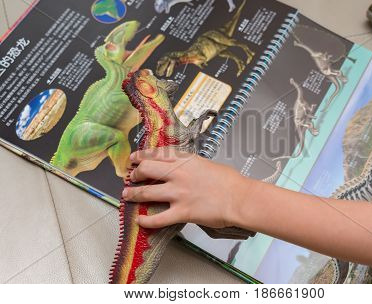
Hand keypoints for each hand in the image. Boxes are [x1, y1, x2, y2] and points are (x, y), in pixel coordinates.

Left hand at [122, 147, 251, 228]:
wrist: (239, 198)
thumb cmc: (229, 181)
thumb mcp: (207, 164)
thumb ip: (191, 165)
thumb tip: (183, 168)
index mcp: (185, 160)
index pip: (157, 154)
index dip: (141, 155)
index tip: (134, 158)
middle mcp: (178, 174)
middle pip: (146, 169)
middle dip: (135, 173)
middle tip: (131, 176)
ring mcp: (178, 193)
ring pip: (147, 192)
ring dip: (134, 194)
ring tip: (127, 195)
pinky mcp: (182, 212)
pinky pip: (158, 218)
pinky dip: (147, 221)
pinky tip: (140, 220)